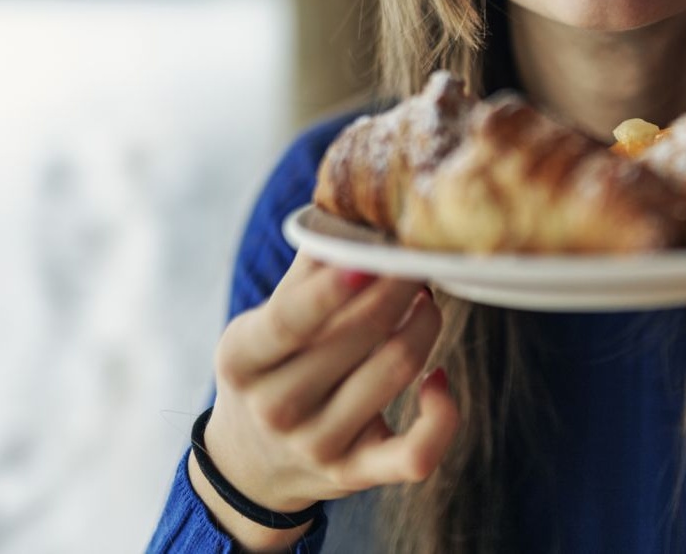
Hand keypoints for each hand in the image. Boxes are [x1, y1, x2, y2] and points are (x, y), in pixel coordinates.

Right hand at [190, 253, 457, 545]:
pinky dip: (442, 414)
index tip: (371, 258)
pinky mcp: (356, 475)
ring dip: (425, 324)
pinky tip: (440, 379)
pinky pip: (417, 453)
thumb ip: (306, 272)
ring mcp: (318, 445)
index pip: (290, 320)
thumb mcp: (261, 324)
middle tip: (416, 262)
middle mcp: (277, 408)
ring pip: (397, 372)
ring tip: (426, 301)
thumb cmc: (268, 371)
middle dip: (400, 289)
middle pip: (361, 337)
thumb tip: (350, 211)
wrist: (251, 465)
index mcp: (243, 359)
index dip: (332, 289)